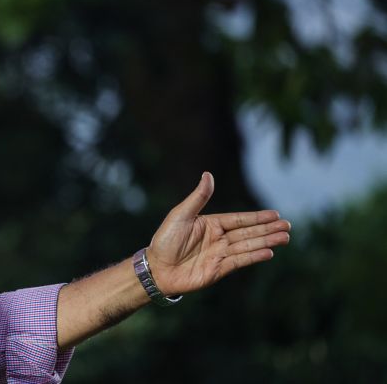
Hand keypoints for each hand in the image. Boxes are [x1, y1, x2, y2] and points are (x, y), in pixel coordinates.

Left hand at [146, 172, 289, 295]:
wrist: (156, 268)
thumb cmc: (165, 240)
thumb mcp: (180, 215)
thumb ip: (198, 198)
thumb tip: (208, 174)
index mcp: (211, 224)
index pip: (239, 219)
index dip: (257, 217)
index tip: (275, 214)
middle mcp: (218, 239)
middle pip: (248, 232)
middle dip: (268, 229)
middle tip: (288, 226)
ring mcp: (220, 254)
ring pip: (248, 246)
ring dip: (266, 241)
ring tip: (285, 237)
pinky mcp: (219, 270)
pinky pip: (240, 261)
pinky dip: (254, 256)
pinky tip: (269, 252)